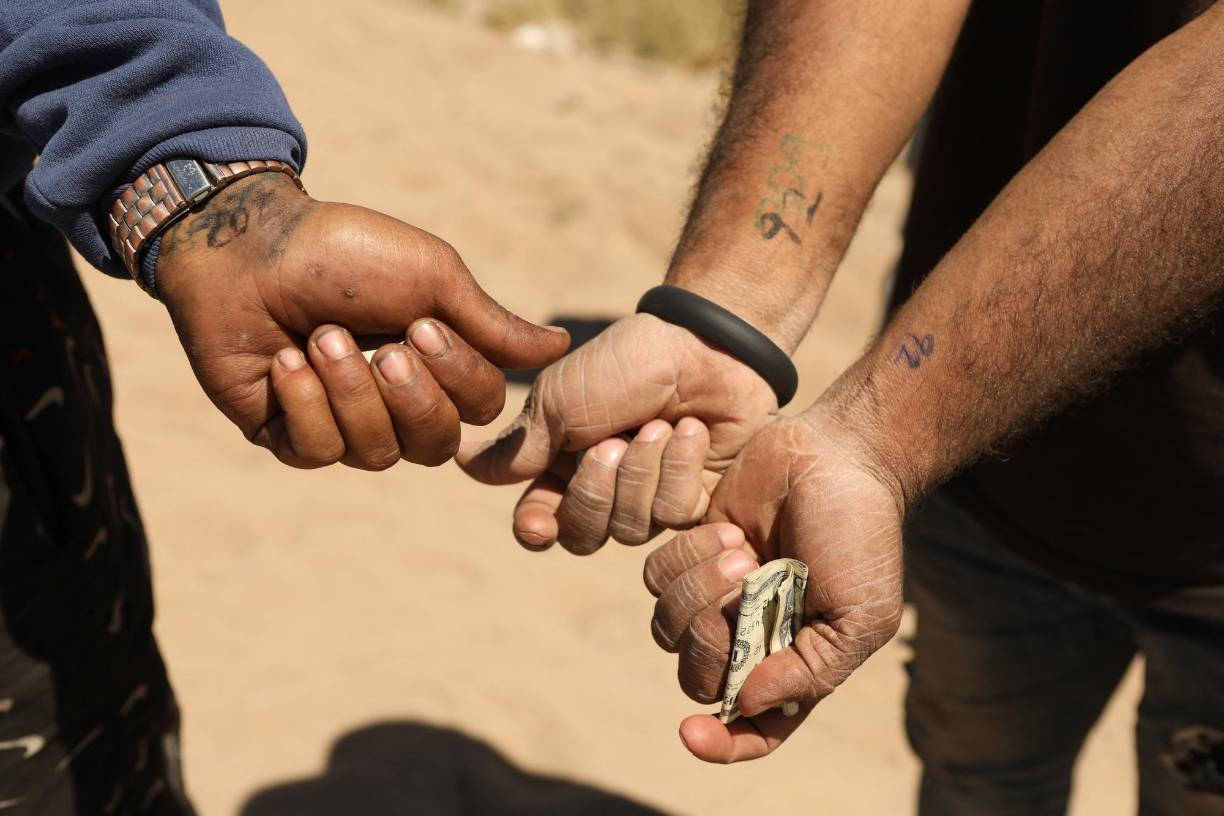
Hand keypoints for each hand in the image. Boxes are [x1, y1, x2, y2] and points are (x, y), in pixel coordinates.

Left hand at [156, 173, 568, 468]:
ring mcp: (340, 424)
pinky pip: (316, 451)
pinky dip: (304, 402)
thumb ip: (492, 325)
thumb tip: (562, 347)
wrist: (248, 244)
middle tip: (382, 343)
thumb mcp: (432, 278)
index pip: (478, 410)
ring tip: (321, 337)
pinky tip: (285, 361)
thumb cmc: (346, 253)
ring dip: (350, 390)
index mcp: (435, 367)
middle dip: (408, 395)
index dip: (457, 378)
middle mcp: (394, 405)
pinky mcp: (287, 434)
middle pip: (434, 446)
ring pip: (375, 454)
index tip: (421, 324)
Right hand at [455, 313, 778, 552]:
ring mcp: (649, 494)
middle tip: (612, 442)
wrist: (703, 343)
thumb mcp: (559, 399)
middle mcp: (602, 486)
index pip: (539, 522)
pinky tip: (690, 431)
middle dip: (594, 491)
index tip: (537, 522)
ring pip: (630, 529)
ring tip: (656, 425)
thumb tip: (457, 460)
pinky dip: (679, 468)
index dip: (536, 529)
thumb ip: (518, 445)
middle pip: (582, 535)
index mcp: (561, 462)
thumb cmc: (623, 363)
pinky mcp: (694, 496)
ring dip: (641, 472)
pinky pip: (676, 514)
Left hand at [642, 410, 903, 762]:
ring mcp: (715, 596)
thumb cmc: (861, 536)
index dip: (721, 744)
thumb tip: (746, 704)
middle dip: (712, 633)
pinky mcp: (689, 551)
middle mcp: (749, 638)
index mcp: (794, 665)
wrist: (838, 456)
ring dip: (698, 586)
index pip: (751, 729)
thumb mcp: (861, 615)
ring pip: (667, 625)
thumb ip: (810, 670)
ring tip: (741, 546)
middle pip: (696, 675)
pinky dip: (684, 553)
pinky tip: (725, 528)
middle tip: (748, 576)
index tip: (691, 732)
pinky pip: (654, 575)